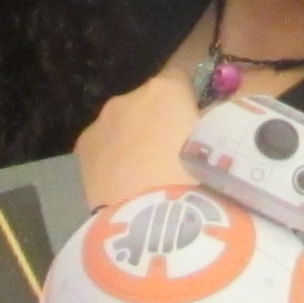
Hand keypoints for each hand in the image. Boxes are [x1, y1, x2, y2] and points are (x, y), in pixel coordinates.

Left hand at [74, 66, 203, 209]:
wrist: (150, 223)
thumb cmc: (197, 179)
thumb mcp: (220, 146)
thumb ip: (213, 123)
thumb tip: (208, 120)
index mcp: (165, 89)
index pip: (180, 79)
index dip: (188, 102)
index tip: (195, 127)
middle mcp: (128, 97)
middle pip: (148, 103)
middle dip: (158, 123)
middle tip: (172, 160)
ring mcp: (101, 122)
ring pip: (122, 125)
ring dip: (134, 142)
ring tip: (146, 179)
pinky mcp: (82, 148)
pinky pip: (103, 146)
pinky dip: (112, 159)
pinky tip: (122, 186)